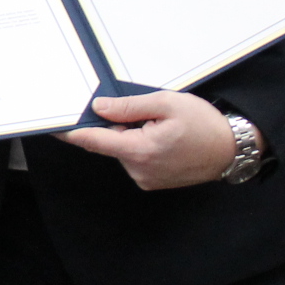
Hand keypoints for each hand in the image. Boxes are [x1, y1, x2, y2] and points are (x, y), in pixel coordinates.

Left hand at [57, 92, 242, 190]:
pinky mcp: (152, 181)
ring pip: (124, 150)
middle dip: (119, 126)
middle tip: (146, 114)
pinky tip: (165, 139)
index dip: (72, 132)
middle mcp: (139, 170)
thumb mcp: (167, 103)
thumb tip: (100, 108)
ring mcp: (145, 178)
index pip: (94, 141)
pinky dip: (142, 146)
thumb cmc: (204, 124)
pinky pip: (136, 159)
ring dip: (133, 136)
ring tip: (163, 127)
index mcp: (140, 150)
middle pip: (111, 143)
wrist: (231, 150)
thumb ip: (130, 106)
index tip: (53, 126)